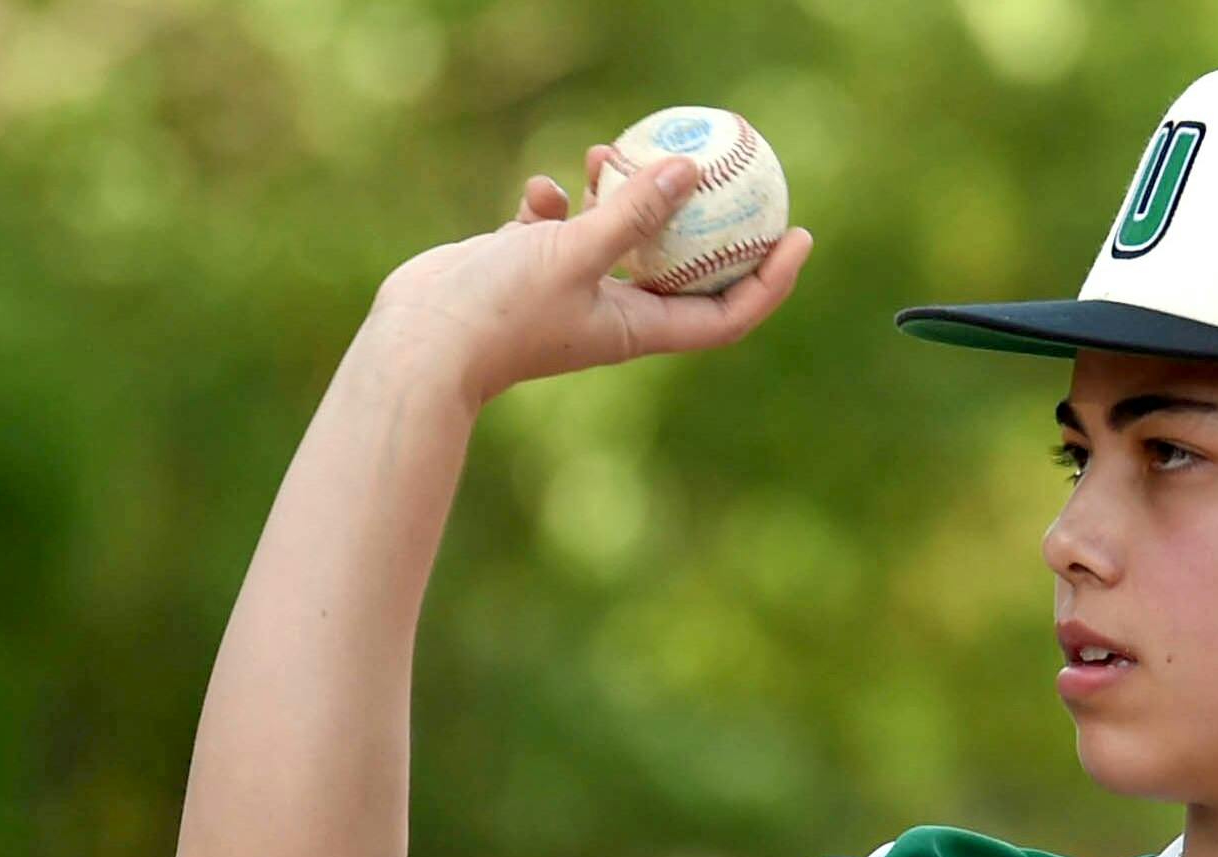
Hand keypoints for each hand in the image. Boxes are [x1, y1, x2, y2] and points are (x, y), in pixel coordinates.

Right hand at [360, 150, 812, 407]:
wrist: (419, 341)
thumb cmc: (498, 311)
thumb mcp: (572, 253)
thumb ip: (629, 212)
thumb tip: (688, 170)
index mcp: (636, 329)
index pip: (725, 315)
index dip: (770, 281)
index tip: (798, 235)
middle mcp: (610, 314)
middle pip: (681, 268)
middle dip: (701, 221)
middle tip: (724, 169)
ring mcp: (569, 292)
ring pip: (617, 238)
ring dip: (619, 196)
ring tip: (606, 154)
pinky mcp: (529, 272)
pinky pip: (562, 230)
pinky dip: (558, 205)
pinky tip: (540, 189)